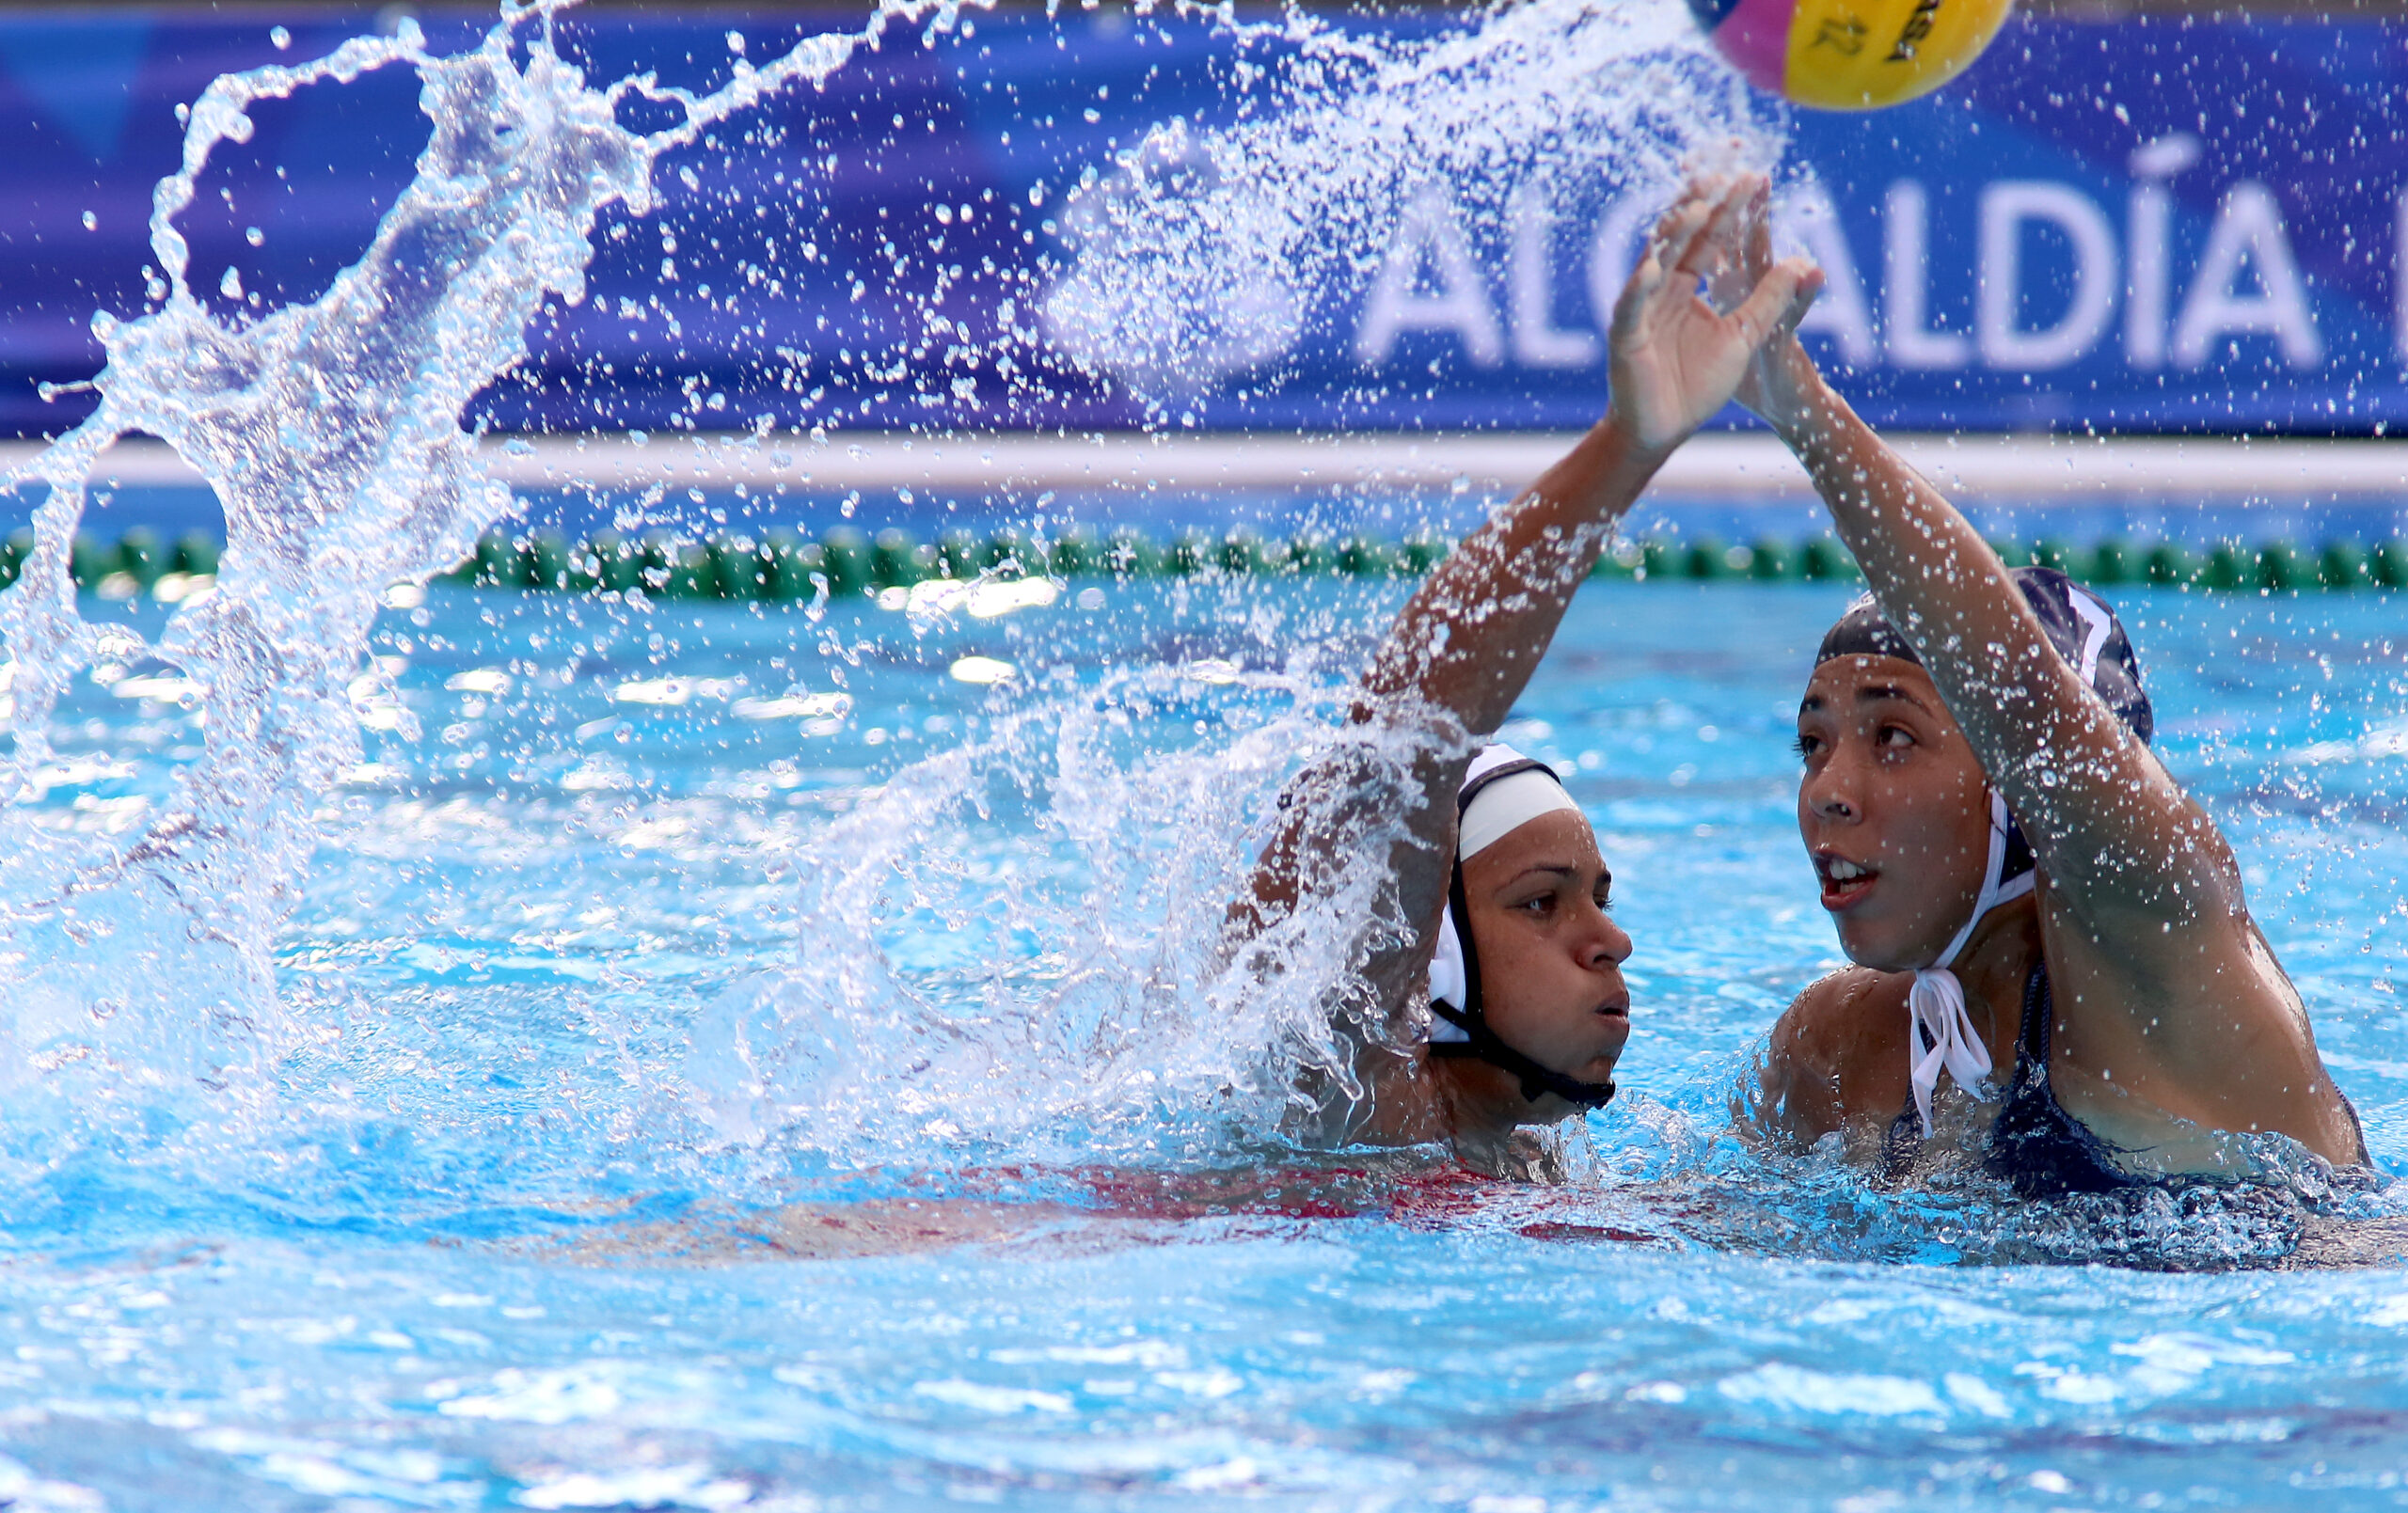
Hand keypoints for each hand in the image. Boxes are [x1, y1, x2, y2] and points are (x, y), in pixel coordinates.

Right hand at [1605, 173, 1822, 460]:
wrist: (1664, 429)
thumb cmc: (1697, 385)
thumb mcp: (1744, 337)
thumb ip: (1768, 301)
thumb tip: (1804, 262)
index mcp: (1688, 285)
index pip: (1712, 238)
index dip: (1731, 209)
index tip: (1753, 175)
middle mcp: (1662, 288)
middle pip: (1682, 238)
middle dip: (1701, 205)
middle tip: (1721, 172)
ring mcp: (1641, 308)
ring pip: (1655, 262)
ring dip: (1674, 235)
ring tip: (1697, 208)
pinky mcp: (1625, 335)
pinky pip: (1631, 306)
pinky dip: (1639, 287)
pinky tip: (1652, 267)